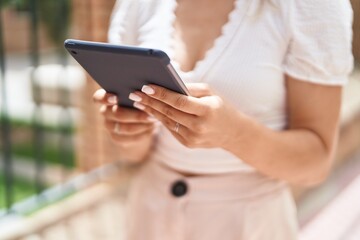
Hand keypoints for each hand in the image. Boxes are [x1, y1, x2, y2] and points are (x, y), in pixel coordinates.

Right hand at [93, 89, 155, 146]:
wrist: (146, 122)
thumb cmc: (144, 102)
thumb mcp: (142, 96)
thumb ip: (139, 93)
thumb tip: (146, 90)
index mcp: (107, 97)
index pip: (99, 98)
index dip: (105, 98)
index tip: (116, 98)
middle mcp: (105, 112)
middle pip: (115, 114)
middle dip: (135, 115)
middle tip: (150, 114)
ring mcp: (110, 126)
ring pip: (124, 127)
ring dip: (141, 124)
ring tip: (154, 120)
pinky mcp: (117, 138)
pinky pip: (129, 137)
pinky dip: (142, 133)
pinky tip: (151, 128)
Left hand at [128, 83, 242, 148]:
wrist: (233, 133)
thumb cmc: (220, 107)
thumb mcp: (210, 93)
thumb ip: (190, 88)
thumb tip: (167, 84)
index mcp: (207, 111)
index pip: (179, 101)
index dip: (161, 94)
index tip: (146, 87)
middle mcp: (199, 126)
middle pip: (169, 112)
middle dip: (150, 102)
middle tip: (134, 93)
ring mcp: (193, 138)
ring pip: (167, 122)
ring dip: (151, 111)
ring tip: (138, 101)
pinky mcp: (188, 144)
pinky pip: (171, 129)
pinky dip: (161, 119)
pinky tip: (151, 111)